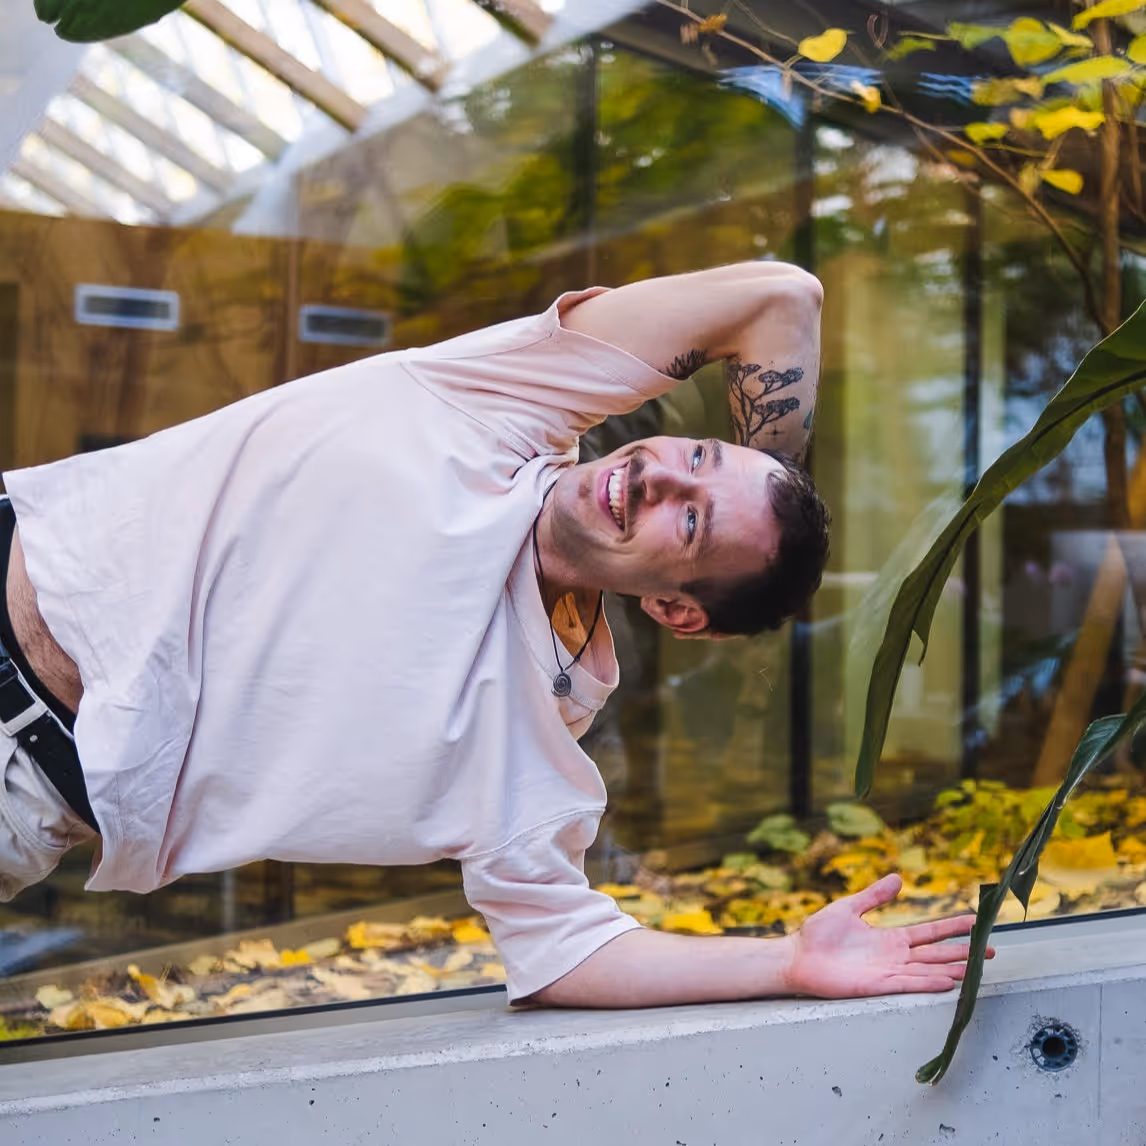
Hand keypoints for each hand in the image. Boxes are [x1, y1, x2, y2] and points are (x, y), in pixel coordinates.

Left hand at [781, 874, 993, 998]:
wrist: (797, 955)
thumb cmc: (819, 934)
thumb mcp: (850, 907)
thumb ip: (875, 896)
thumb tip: (897, 877)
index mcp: (890, 938)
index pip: (928, 932)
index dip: (951, 927)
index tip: (974, 922)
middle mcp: (894, 956)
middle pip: (935, 954)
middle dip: (963, 952)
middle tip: (991, 951)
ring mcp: (888, 972)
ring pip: (927, 970)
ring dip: (952, 969)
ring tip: (976, 968)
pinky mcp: (876, 985)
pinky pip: (908, 983)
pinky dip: (928, 982)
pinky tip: (948, 981)